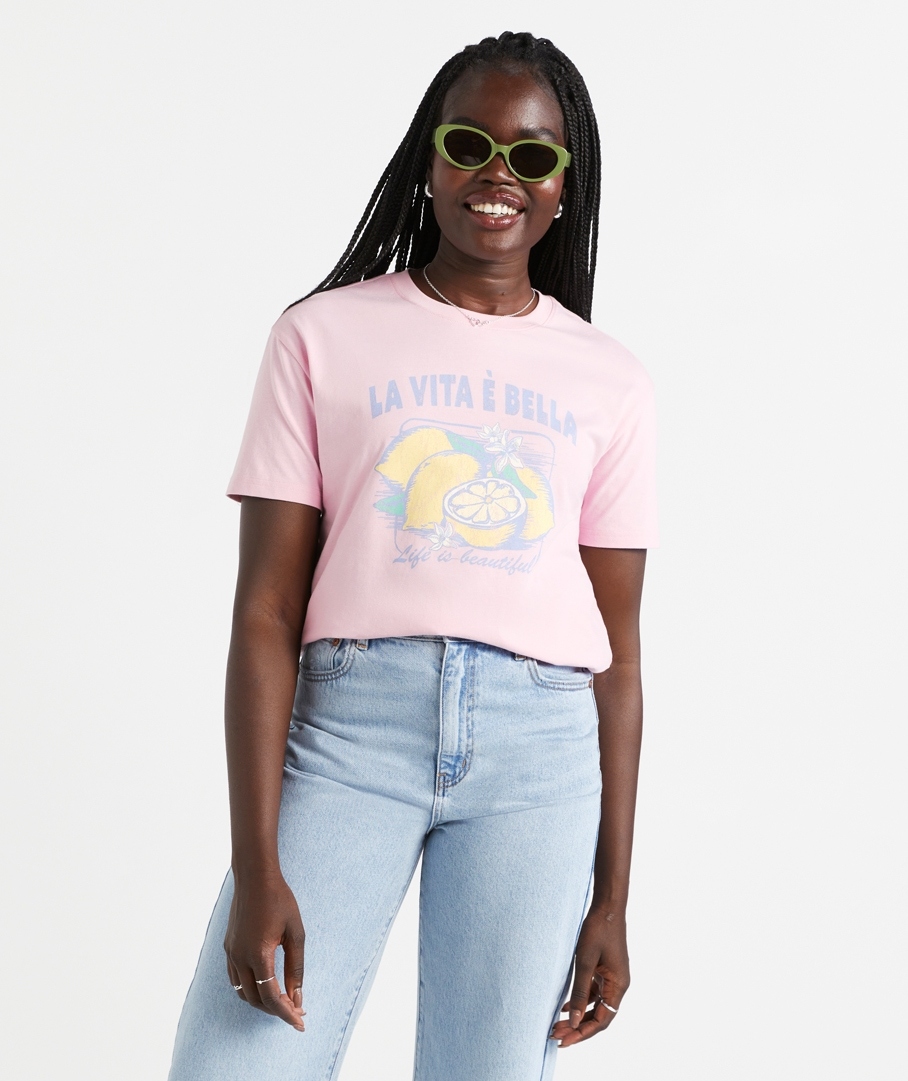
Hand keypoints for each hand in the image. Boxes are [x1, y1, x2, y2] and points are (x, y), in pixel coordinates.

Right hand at [223, 870, 305, 1030]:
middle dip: (277, 1010)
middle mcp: (239, 957)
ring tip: (283, 1001)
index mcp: (258, 955)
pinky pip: (235, 979)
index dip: (286, 1013)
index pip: (272, 997)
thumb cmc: (279, 900)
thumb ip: (295, 967)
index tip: (300, 1023)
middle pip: (256, 1000)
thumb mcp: (295, 933)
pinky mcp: (228, 947)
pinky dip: (250, 989)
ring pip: (242, 992)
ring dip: (262, 1002)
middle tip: (297, 1011)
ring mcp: (231, 953)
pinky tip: (265, 985)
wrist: (255, 876)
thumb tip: (297, 996)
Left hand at [549, 906, 629, 1047]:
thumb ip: (581, 992)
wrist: (607, 907)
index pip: (602, 1021)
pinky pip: (594, 994)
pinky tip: (565, 1006)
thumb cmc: (598, 930)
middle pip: (599, 1017)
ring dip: (578, 1017)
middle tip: (555, 1036)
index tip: (564, 1041)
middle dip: (578, 1028)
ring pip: (595, 1007)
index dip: (583, 1033)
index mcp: (618, 986)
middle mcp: (618, 986)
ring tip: (557, 1025)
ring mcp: (612, 979)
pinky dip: (581, 1002)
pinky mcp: (605, 971)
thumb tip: (575, 1020)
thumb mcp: (585, 961)